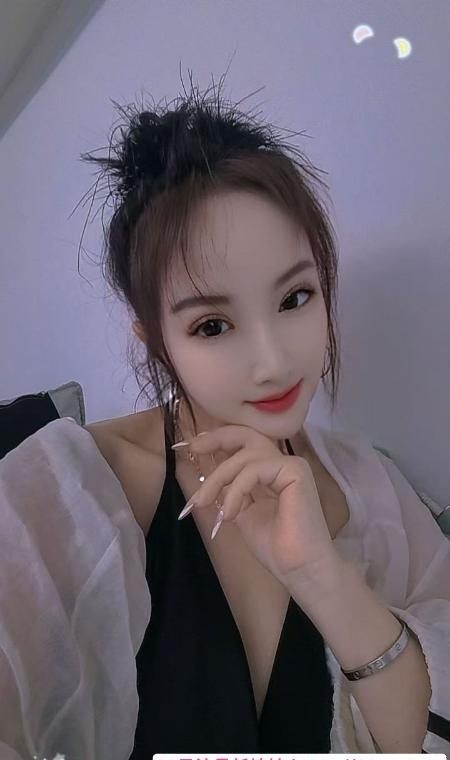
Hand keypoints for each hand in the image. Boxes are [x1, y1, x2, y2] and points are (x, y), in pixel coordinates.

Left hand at [176, 424, 343, 596]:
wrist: (301, 570)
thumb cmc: (275, 547)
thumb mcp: (242, 511)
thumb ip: (229, 489)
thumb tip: (205, 473)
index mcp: (270, 471)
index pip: (242, 445)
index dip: (216, 441)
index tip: (189, 447)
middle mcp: (282, 463)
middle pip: (245, 435)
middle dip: (216, 438)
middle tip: (192, 448)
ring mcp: (291, 464)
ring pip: (244, 455)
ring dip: (218, 478)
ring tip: (203, 503)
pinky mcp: (295, 471)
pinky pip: (255, 469)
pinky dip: (236, 490)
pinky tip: (230, 514)